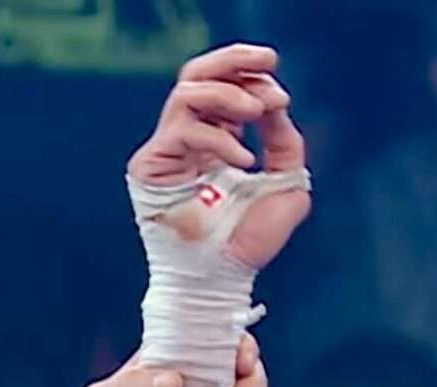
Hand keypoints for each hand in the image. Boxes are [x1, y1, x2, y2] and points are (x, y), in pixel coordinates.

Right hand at [127, 44, 309, 269]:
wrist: (223, 277)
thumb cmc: (250, 239)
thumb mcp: (285, 184)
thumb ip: (285, 143)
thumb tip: (275, 101)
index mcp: (217, 137)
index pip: (225, 87)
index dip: (251, 76)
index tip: (280, 89)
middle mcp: (190, 138)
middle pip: (198, 76)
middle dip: (233, 62)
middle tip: (266, 60)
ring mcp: (168, 149)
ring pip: (188, 94)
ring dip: (228, 95)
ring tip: (258, 111)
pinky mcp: (151, 164)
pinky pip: (184, 131)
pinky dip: (218, 139)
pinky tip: (244, 160)